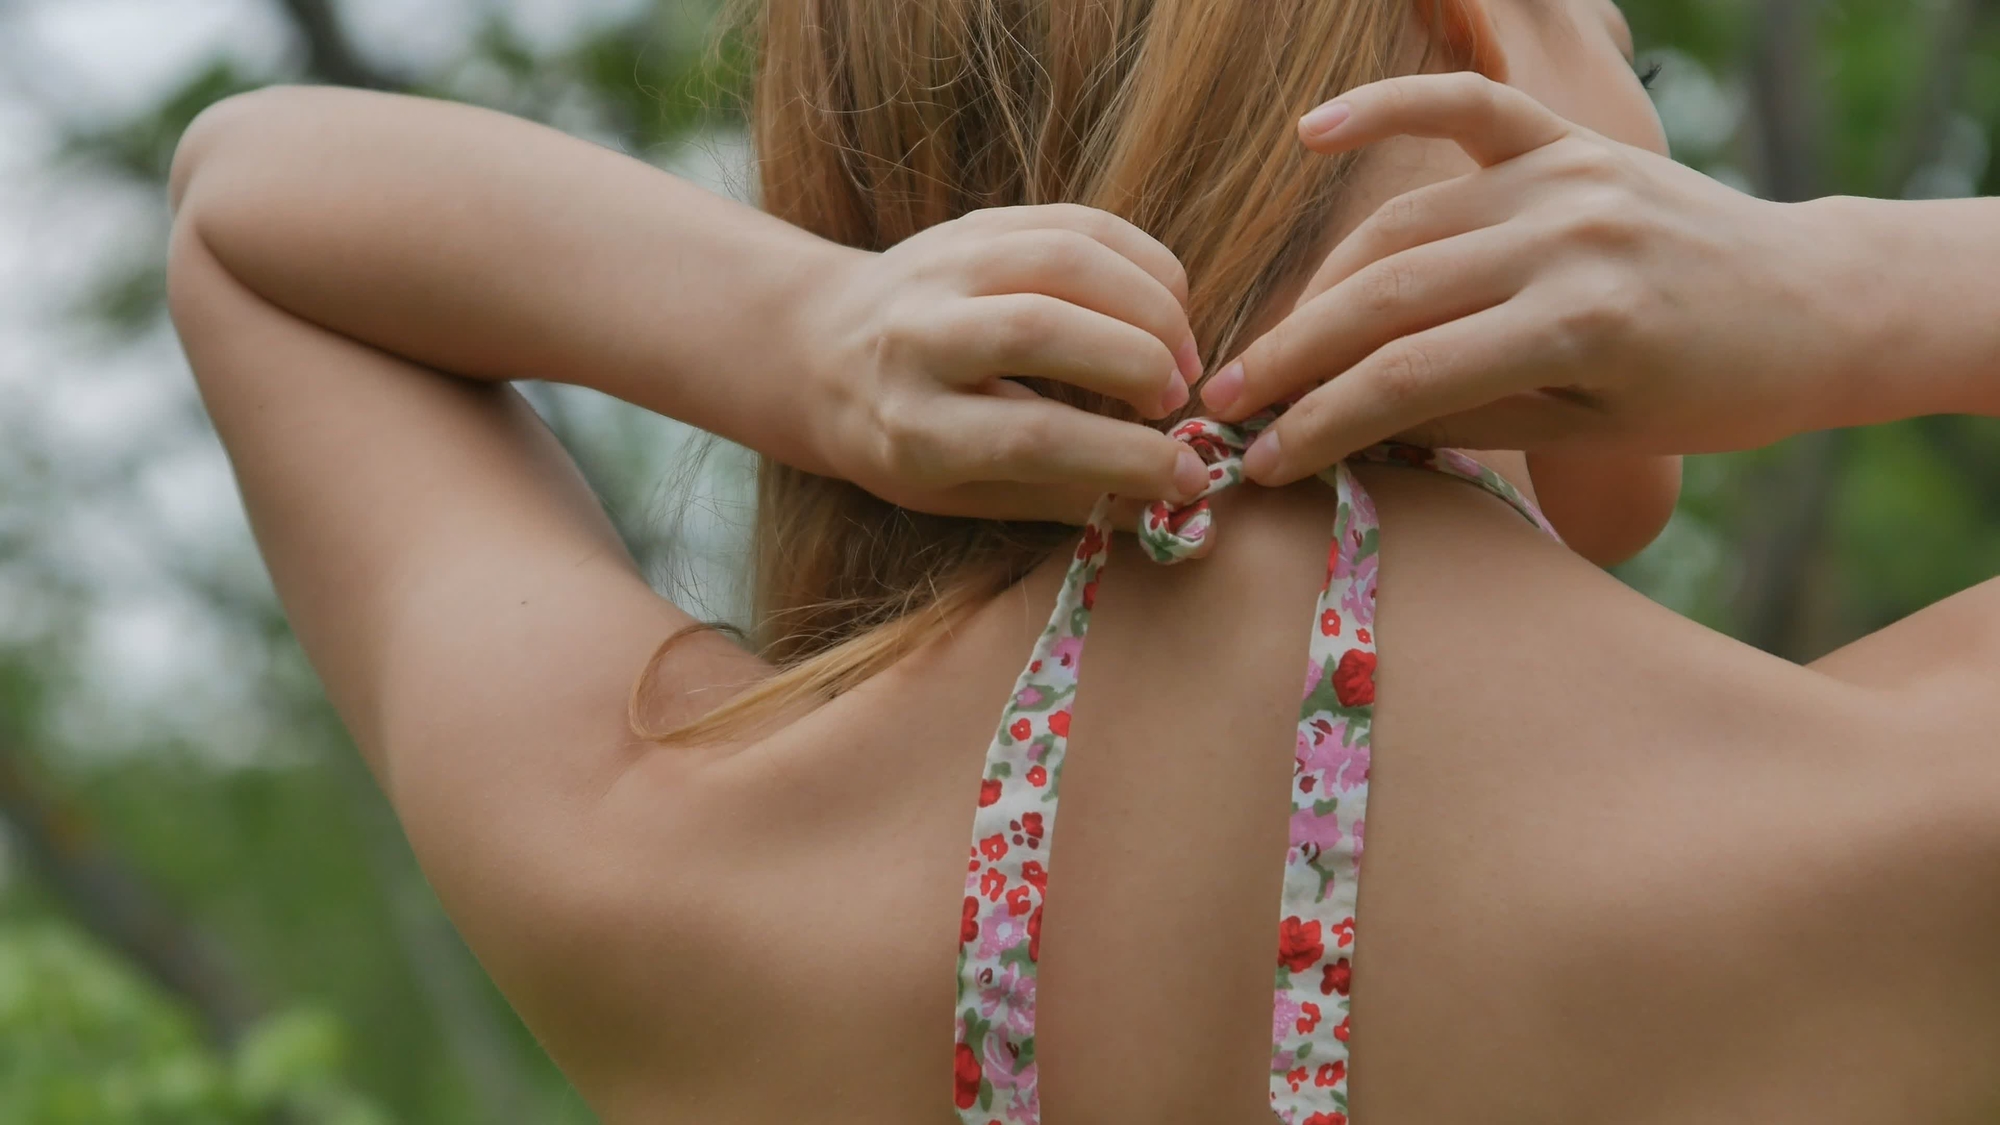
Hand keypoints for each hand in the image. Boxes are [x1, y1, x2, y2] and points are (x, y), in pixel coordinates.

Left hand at [802, 203, 1212, 520]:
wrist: (819, 352)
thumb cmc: (906, 444)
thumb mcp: (962, 494)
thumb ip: (1065, 500)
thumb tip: (1173, 516)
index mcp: (911, 428)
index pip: (1031, 436)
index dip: (1123, 455)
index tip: (1186, 476)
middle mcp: (916, 338)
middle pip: (1042, 330)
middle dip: (1138, 363)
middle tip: (1178, 400)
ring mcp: (941, 267)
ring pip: (1065, 259)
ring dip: (1149, 303)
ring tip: (1182, 355)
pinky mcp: (973, 223)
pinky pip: (1075, 221)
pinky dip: (1139, 259)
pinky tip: (1166, 304)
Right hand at [1201, 72, 1860, 484]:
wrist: (1814, 303)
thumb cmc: (1712, 393)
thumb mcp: (1596, 434)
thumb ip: (1472, 418)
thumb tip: (1352, 428)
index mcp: (1581, 326)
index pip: (1409, 378)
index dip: (1321, 424)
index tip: (1259, 462)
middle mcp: (1566, 236)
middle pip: (1387, 297)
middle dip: (1293, 358)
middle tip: (1223, 405)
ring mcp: (1566, 175)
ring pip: (1402, 224)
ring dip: (1320, 287)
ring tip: (1266, 343)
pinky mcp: (1571, 139)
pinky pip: (1467, 107)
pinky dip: (1388, 107)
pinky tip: (1312, 134)